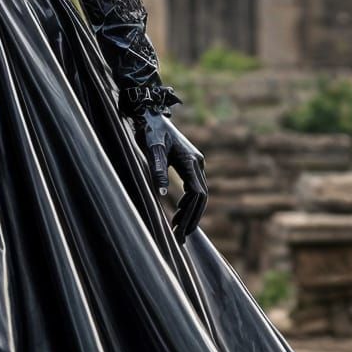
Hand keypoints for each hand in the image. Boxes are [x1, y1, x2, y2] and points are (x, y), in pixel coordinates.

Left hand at [127, 108, 207, 241]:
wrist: (151, 114)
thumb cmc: (150, 130)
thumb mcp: (152, 149)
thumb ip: (157, 169)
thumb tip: (161, 194)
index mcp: (191, 161)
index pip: (198, 194)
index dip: (192, 214)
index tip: (181, 230)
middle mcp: (197, 162)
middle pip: (201, 197)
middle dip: (192, 218)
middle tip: (181, 238)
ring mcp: (195, 163)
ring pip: (198, 193)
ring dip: (190, 212)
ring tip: (178, 229)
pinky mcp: (189, 163)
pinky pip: (193, 187)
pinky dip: (188, 202)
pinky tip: (179, 212)